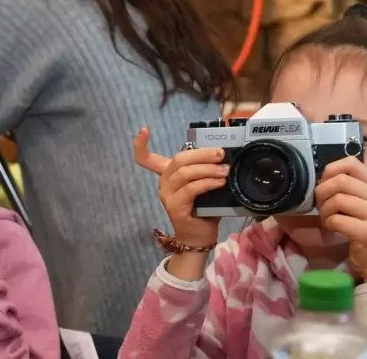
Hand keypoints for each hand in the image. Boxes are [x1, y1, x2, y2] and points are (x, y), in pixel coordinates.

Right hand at [135, 129, 223, 246]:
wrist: (199, 237)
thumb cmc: (202, 208)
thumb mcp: (203, 184)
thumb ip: (205, 169)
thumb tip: (223, 154)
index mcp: (168, 175)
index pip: (147, 159)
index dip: (141, 145)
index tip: (143, 130)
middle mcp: (164, 183)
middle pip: (178, 160)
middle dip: (201, 154)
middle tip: (220, 153)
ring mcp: (167, 195)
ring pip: (185, 173)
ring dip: (207, 169)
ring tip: (224, 170)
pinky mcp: (175, 207)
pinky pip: (191, 189)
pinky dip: (207, 182)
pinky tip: (219, 182)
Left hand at [316, 157, 366, 281]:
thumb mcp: (364, 202)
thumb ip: (349, 186)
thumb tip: (323, 176)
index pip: (351, 163)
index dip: (330, 170)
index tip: (325, 184)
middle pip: (340, 181)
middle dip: (322, 192)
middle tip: (322, 206)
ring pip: (337, 199)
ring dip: (324, 210)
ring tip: (328, 218)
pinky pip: (337, 220)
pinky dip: (328, 223)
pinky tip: (333, 228)